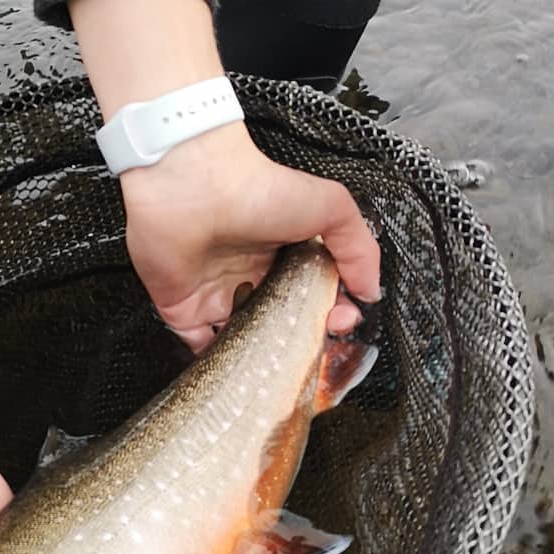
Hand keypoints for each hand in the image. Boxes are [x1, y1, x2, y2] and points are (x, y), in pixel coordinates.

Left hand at [68, 0, 379, 352]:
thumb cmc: (259, 188)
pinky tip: (242, 366)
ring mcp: (217, 293)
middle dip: (303, 339)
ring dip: (264, 356)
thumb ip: (359, 249)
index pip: (314, 293)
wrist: (192, 187)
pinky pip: (201, 346)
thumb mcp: (331, 206)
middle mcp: (253, 273)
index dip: (332, 312)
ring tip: (281, 365)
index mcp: (285, 251)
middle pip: (282, 320)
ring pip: (245, 338)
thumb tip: (370, 291)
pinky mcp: (183, 309)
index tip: (343, 321)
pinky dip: (219, 360)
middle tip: (316, 343)